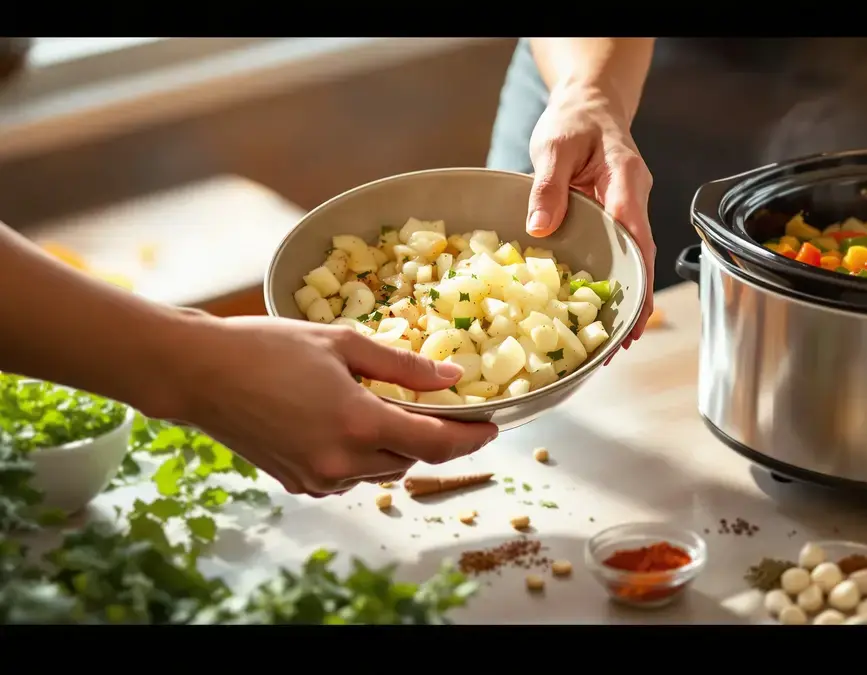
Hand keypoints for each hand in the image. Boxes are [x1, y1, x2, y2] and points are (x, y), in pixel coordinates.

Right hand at [167, 315, 498, 496]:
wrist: (198, 373)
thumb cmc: (266, 348)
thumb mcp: (343, 344)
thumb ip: (403, 366)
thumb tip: (451, 378)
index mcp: (359, 425)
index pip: (436, 444)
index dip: (471, 439)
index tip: (492, 427)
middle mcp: (342, 462)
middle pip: (412, 460)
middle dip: (435, 439)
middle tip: (447, 412)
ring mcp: (319, 478)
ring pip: (382, 471)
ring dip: (397, 446)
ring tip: (394, 411)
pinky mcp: (298, 482)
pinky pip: (350, 476)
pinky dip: (364, 456)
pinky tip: (352, 425)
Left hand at [526, 82, 654, 348]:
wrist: (589, 104)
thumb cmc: (574, 120)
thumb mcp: (554, 146)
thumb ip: (548, 186)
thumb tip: (541, 228)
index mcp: (625, 180)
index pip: (635, 231)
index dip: (637, 273)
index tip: (634, 308)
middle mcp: (634, 199)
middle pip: (643, 257)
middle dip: (637, 301)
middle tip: (625, 343)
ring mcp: (628, 210)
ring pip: (635, 260)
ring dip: (629, 299)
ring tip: (617, 342)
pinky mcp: (616, 217)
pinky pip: (620, 254)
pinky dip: (616, 283)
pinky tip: (603, 311)